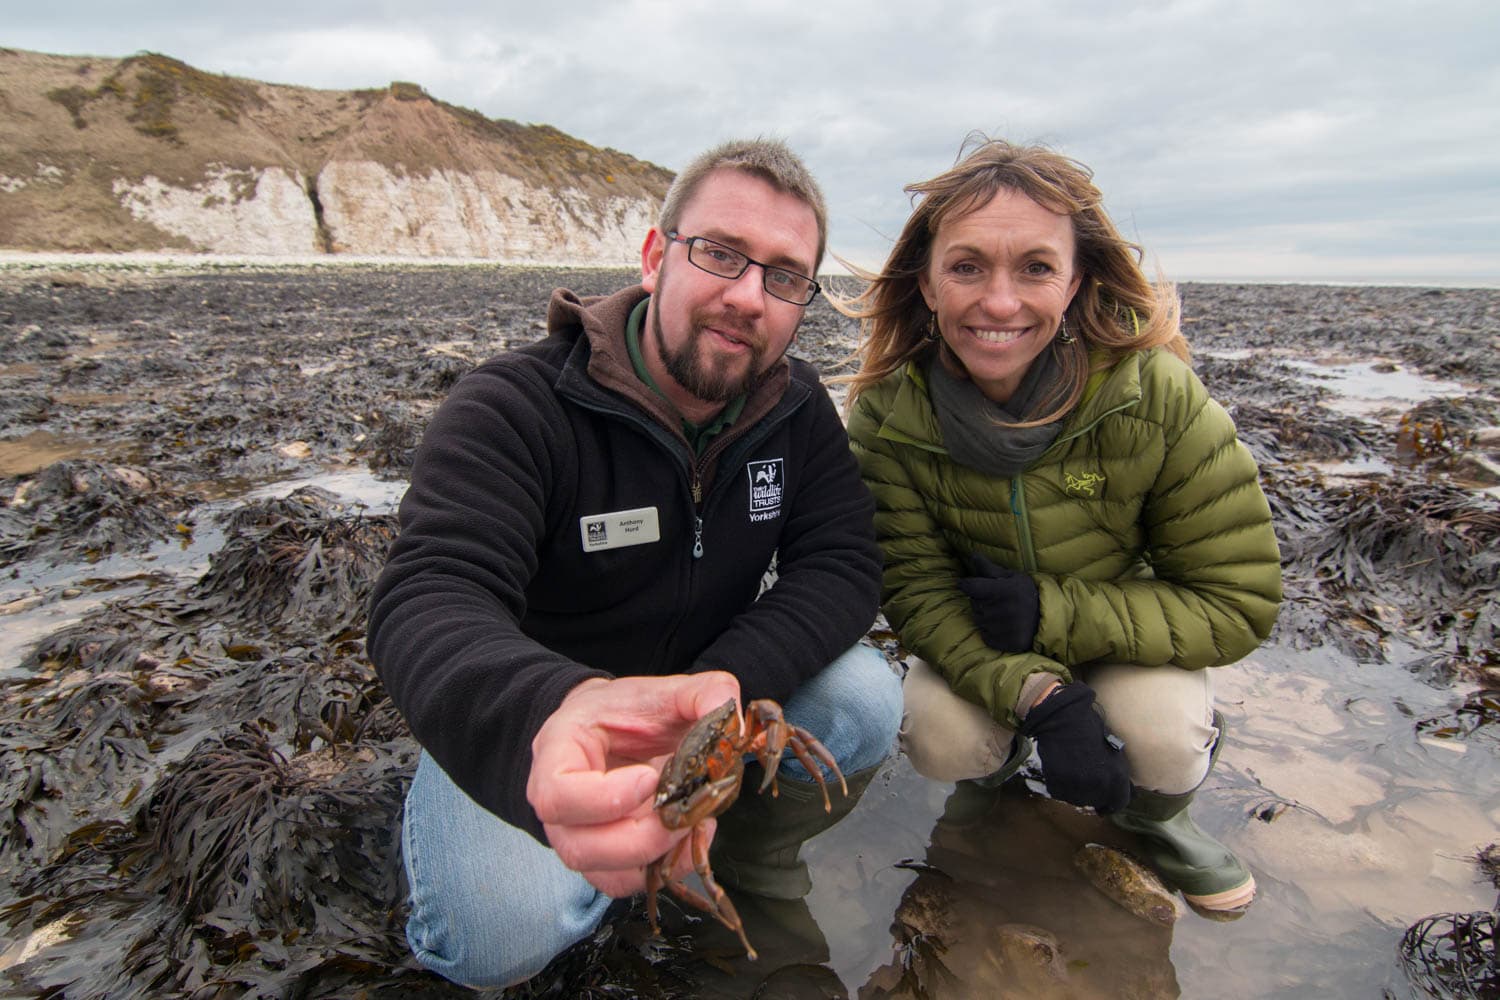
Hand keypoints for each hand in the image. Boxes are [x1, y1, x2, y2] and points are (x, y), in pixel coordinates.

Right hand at [527, 671, 740, 896]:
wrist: (613, 727)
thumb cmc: (629, 710)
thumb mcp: (663, 691)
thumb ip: (703, 692)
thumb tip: (732, 715)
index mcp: (557, 754)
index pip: (556, 795)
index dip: (604, 798)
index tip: (651, 778)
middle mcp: (558, 807)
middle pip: (579, 848)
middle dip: (641, 839)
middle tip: (683, 812)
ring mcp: (578, 838)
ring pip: (605, 875)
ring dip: (656, 858)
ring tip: (694, 824)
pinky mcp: (605, 859)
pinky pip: (626, 882)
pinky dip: (664, 868)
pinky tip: (692, 837)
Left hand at [957, 553, 1039, 652]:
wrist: (1046, 619)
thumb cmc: (1027, 594)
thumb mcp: (1012, 577)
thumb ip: (990, 569)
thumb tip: (973, 555)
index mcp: (1003, 590)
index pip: (970, 587)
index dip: (966, 585)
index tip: (966, 585)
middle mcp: (1001, 610)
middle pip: (973, 604)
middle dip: (981, 600)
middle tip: (998, 600)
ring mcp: (1001, 628)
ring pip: (978, 620)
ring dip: (985, 616)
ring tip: (1002, 613)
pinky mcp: (1003, 643)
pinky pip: (985, 636)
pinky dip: (990, 632)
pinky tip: (1003, 627)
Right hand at [1017, 681, 1129, 813]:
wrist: (1062, 718)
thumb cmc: (1089, 728)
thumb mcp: (1112, 749)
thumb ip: (1117, 772)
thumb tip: (1123, 787)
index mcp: (1116, 776)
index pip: (1119, 803)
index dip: (1112, 801)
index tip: (1105, 799)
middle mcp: (1099, 786)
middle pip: (1097, 802)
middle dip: (1094, 794)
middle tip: (1086, 780)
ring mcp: (1077, 787)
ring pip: (1078, 799)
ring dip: (1077, 791)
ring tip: (1073, 774)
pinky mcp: (1057, 785)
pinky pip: (1061, 793)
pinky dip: (1061, 786)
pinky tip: (1061, 771)